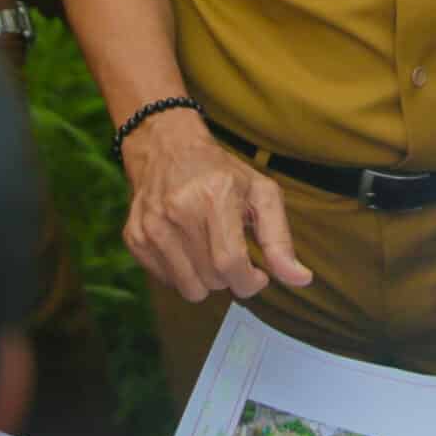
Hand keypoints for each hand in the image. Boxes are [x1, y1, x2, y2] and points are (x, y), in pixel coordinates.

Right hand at [118, 110, 312, 302]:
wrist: (166, 147)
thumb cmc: (221, 172)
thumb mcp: (261, 193)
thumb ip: (280, 240)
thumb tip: (301, 279)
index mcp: (215, 196)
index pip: (231, 264)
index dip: (250, 281)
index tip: (257, 274)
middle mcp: (178, 210)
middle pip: (213, 280)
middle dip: (230, 276)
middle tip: (231, 249)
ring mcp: (152, 225)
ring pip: (189, 288)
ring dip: (206, 278)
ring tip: (208, 248)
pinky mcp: (134, 237)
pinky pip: (167, 281)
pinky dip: (182, 272)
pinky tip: (185, 245)